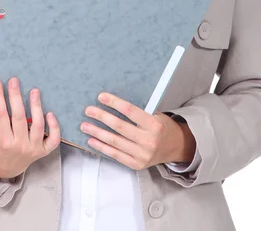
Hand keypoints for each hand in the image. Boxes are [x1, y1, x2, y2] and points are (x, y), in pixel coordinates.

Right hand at [0, 77, 60, 178]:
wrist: (5, 170)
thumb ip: (1, 122)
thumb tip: (5, 94)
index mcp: (4, 142)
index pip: (0, 115)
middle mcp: (20, 146)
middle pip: (19, 117)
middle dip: (16, 96)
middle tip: (14, 81)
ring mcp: (33, 149)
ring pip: (37, 124)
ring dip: (36, 106)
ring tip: (34, 91)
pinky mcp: (43, 151)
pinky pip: (52, 139)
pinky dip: (54, 126)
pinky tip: (50, 113)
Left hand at [80, 92, 195, 169]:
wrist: (175, 147)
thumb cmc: (162, 127)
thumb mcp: (155, 115)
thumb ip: (138, 113)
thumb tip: (111, 103)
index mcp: (154, 125)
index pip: (130, 111)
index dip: (114, 103)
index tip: (101, 96)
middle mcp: (149, 141)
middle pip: (119, 127)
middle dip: (101, 117)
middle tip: (88, 110)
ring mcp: (142, 155)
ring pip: (115, 142)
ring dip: (97, 133)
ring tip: (85, 125)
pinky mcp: (137, 165)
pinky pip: (116, 155)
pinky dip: (102, 147)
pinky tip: (92, 140)